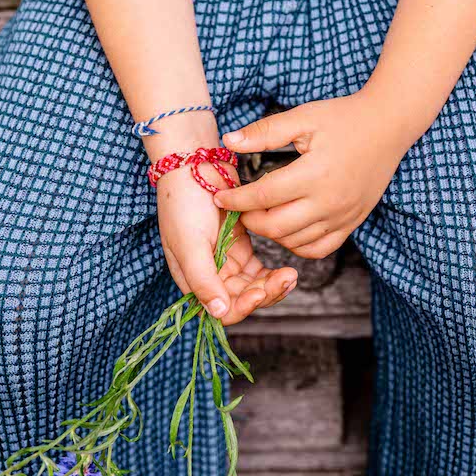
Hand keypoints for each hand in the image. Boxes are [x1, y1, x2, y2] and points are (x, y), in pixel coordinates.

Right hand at [150, 120, 297, 325]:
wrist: (192, 164)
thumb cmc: (183, 202)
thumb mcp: (188, 243)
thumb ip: (202, 279)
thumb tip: (219, 312)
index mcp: (192, 279)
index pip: (221, 310)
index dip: (243, 307)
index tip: (260, 293)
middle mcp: (209, 274)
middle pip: (242, 300)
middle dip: (265, 294)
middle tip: (287, 279)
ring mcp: (225, 260)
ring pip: (253, 286)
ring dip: (272, 285)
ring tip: (291, 275)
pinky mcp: (239, 244)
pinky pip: (258, 269)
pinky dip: (271, 272)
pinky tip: (286, 267)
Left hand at [214, 92, 404, 258]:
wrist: (388, 125)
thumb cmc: (344, 118)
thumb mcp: (302, 117)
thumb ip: (265, 131)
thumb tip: (228, 141)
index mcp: (314, 173)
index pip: (263, 196)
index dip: (236, 200)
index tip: (219, 197)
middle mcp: (329, 201)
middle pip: (276, 226)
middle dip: (249, 220)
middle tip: (238, 209)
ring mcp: (342, 216)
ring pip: (295, 242)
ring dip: (271, 233)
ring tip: (259, 215)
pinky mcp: (352, 223)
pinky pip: (319, 248)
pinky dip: (297, 245)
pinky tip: (287, 228)